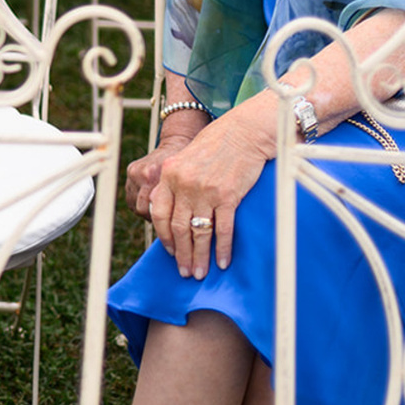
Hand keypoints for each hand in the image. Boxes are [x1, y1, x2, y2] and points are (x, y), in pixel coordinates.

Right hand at [124, 137, 191, 220]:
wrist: (175, 144)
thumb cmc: (186, 167)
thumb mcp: (185, 186)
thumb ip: (178, 202)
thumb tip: (178, 226)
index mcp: (156, 175)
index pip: (153, 209)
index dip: (162, 222)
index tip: (170, 229)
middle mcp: (143, 173)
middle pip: (142, 208)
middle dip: (154, 218)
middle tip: (165, 222)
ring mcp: (135, 171)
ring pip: (135, 204)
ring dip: (145, 211)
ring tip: (158, 212)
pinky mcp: (130, 170)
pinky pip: (131, 196)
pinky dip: (139, 203)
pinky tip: (149, 203)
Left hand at [145, 114, 271, 277]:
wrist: (244, 132)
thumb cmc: (216, 145)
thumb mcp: (185, 159)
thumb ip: (175, 183)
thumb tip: (170, 213)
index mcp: (169, 174)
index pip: (160, 213)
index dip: (164, 237)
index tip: (170, 252)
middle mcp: (184, 184)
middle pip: (179, 228)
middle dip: (181, 254)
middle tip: (185, 272)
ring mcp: (206, 191)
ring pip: (199, 233)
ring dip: (199, 256)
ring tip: (200, 272)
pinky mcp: (228, 196)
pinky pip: (222, 229)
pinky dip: (222, 248)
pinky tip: (222, 261)